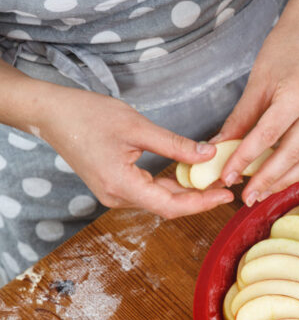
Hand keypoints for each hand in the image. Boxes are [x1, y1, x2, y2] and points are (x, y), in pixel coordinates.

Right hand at [39, 87, 231, 217]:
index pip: (170, 206)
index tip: (225, 195)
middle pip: (167, 206)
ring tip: (213, 180)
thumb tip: (207, 155)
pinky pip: (148, 192)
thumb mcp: (136, 126)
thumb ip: (174, 145)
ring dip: (186, 192)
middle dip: (199, 197)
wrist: (49, 113)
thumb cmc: (86, 115)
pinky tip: (189, 176)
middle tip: (226, 184)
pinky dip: (170, 186)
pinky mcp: (114, 186)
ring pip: (159, 200)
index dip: (201, 203)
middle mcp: (116, 197)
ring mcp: (114, 193)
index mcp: (120, 185)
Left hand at [213, 17, 298, 205]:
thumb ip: (240, 119)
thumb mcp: (258, 82)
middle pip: (292, 155)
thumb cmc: (284, 52)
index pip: (267, 135)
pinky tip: (284, 178)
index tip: (228, 177)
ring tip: (264, 191)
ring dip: (285, 180)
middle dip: (267, 180)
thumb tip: (219, 149)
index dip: (246, 160)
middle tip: (247, 197)